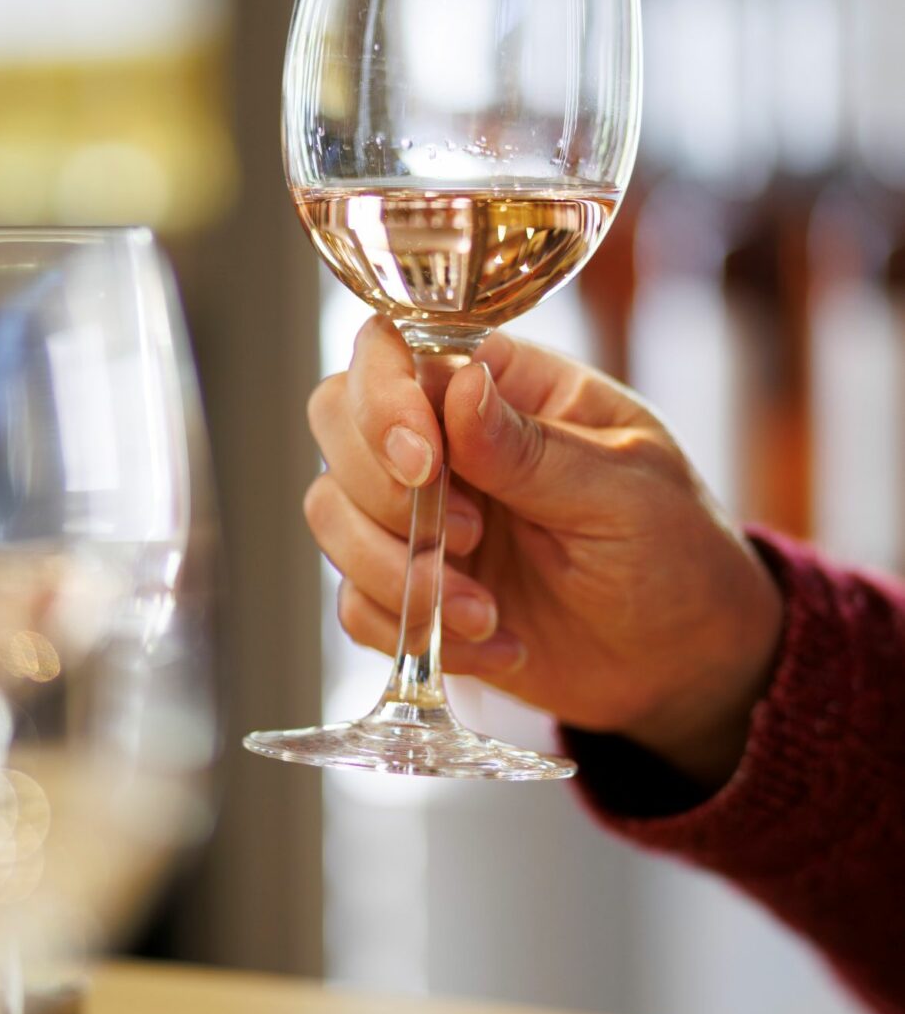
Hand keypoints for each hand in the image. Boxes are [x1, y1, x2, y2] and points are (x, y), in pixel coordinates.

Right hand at [305, 317, 784, 790]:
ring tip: (485, 613)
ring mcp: (418, 517)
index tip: (424, 464)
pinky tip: (495, 645)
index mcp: (500, 387)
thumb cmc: (674, 550)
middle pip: (336, 423)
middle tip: (468, 539)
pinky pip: (355, 604)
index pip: (393, 353)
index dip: (383, 401)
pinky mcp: (409, 591)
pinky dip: (412, 633)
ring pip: (330, 515)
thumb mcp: (624, 491)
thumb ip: (533, 447)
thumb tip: (460, 387)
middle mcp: (442, 441)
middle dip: (382, 492)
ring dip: (396, 574)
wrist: (682, 660)